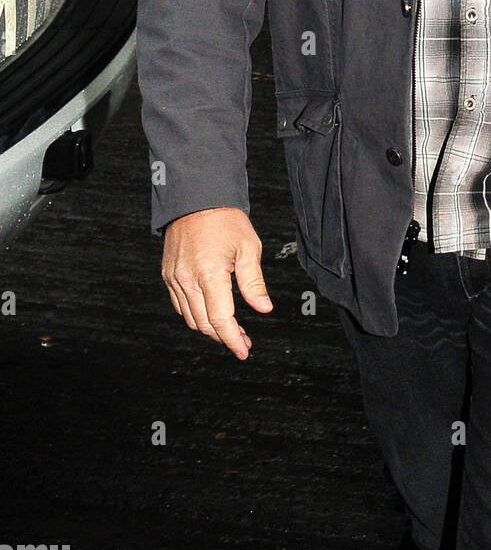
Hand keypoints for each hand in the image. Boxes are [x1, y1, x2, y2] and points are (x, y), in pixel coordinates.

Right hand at [161, 207, 272, 359]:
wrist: (196, 198)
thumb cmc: (225, 220)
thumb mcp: (248, 248)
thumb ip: (254, 282)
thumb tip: (263, 308)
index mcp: (209, 274)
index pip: (220, 318)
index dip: (233, 339)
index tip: (244, 351)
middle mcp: (187, 279)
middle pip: (204, 323)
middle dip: (224, 336)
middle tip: (243, 340)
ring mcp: (174, 278)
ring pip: (191, 318)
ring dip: (210, 328)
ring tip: (230, 329)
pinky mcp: (168, 274)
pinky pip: (180, 305)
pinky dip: (195, 315)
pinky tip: (210, 313)